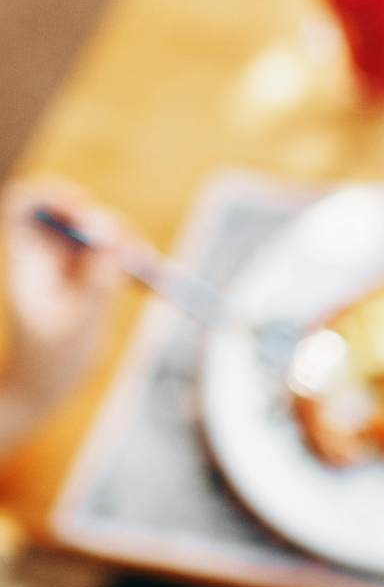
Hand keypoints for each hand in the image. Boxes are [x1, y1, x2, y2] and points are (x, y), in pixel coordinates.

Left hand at [0, 179, 138, 443]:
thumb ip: (99, 276)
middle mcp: (46, 256)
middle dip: (109, 226)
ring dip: (128, 246)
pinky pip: (113, 259)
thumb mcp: (81, 321)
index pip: (27, 206)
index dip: (55, 196)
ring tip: (150, 272)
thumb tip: (116, 235)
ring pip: (101, 235)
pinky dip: (134, 265)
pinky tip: (152, 284)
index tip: (85, 208)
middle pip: (75, 215)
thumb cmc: (51, 362)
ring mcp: (68, 268)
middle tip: (135, 251)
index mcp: (28, 260)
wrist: (43, 390)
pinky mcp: (89, 281)